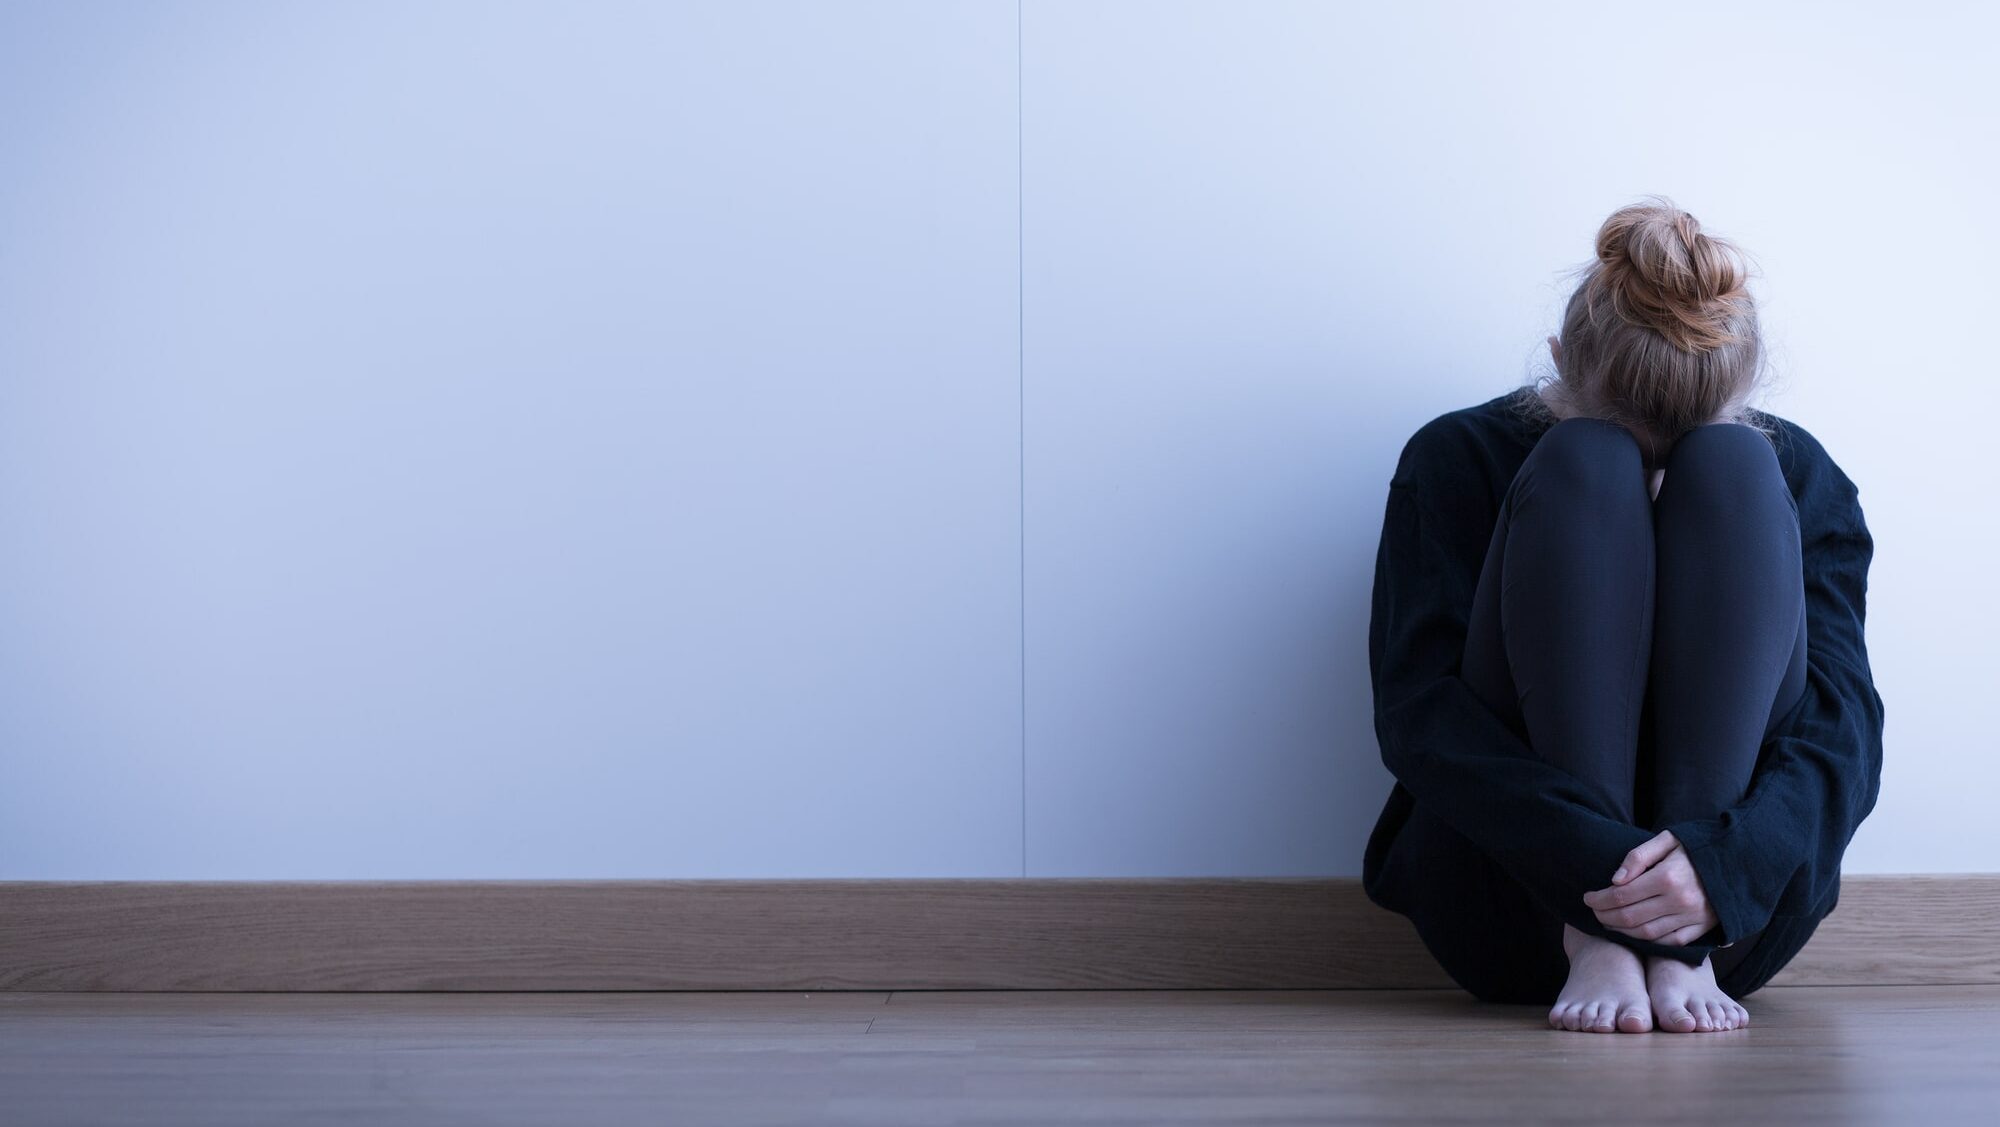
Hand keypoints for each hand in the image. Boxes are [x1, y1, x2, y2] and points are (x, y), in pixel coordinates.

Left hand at [1581, 830, 1718, 945]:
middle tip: (1593, 912)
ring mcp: (1691, 918)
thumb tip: (1615, 880)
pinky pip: (1669, 942)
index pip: (1621, 895)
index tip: (1587, 898)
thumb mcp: (1667, 839)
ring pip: (1646, 934)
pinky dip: (1648, 942)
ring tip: (1608, 923)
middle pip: (1629, 917)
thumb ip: (1638, 856)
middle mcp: (1679, 901)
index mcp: (1667, 877)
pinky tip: (1634, 934)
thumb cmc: (1697, 847)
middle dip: (1604, 917)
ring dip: (1621, 932)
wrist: (1738, 860)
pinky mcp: (1702, 929)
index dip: (1599, 899)